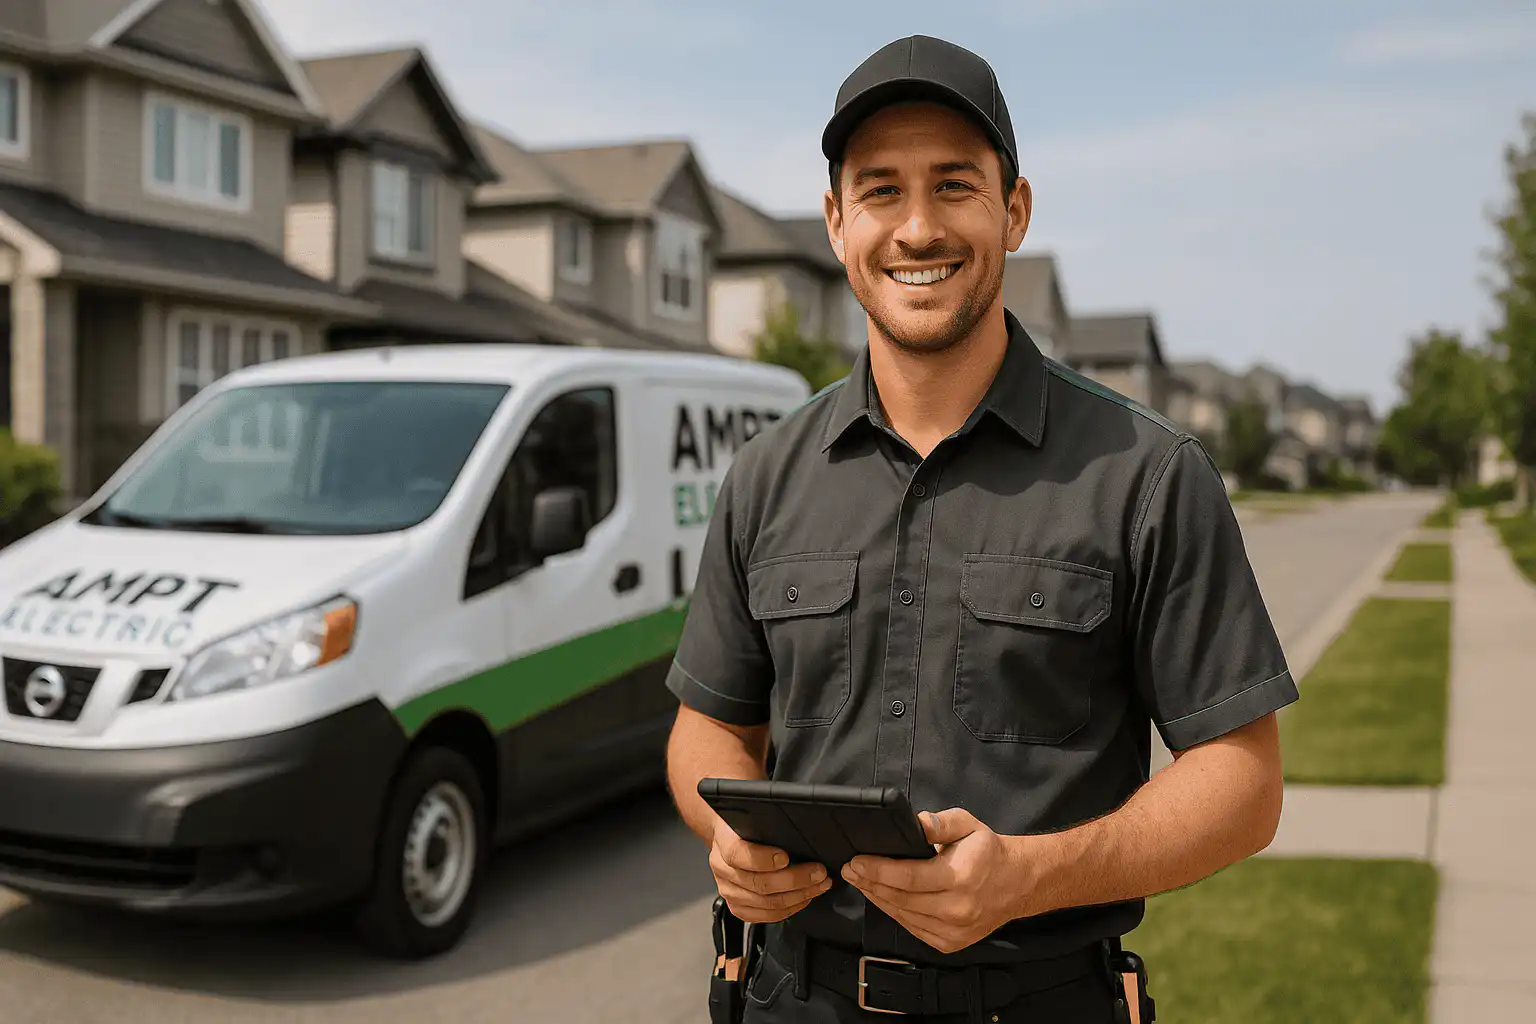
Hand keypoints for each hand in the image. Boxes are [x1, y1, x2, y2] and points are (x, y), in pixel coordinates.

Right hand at [709, 820, 832, 922]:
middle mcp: (723, 869)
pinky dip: (788, 909)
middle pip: (760, 883)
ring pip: (766, 903)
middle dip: (796, 879)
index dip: (764, 859)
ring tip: (818, 886)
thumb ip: (770, 823)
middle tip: (818, 873)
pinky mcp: (738, 907)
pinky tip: (803, 898)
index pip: (739, 854)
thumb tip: (801, 826)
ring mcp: (729, 891)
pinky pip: (765, 916)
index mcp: (724, 843)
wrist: (728, 838)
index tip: (786, 857)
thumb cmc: (744, 827)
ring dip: (798, 896)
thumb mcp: (753, 816)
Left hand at [841, 807, 1035, 954]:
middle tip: (850, 869)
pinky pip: (913, 928)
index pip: (909, 877)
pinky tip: (883, 897)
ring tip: (861, 881)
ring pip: (903, 916)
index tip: (856, 861)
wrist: (1016, 883)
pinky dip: (895, 912)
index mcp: (961, 878)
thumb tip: (917, 822)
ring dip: (878, 898)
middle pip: (901, 898)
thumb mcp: (968, 824)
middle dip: (870, 883)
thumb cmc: (987, 852)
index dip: (878, 869)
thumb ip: (941, 822)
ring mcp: (954, 931)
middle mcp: (957, 909)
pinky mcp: (950, 943)